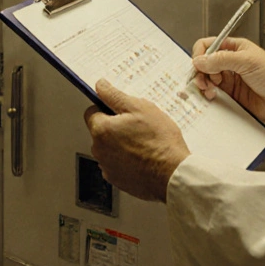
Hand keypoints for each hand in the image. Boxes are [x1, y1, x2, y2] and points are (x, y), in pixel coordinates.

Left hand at [83, 80, 189, 202]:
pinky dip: (126, 161)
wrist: (172, 174)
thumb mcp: (140, 108)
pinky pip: (116, 164)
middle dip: (115, 127)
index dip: (107, 109)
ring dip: (120, 144)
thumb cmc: (159, 141)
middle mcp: (99, 150)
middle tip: (138, 127)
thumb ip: (115, 96)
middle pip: (101, 132)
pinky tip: (142, 159)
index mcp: (101, 130)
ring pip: (109, 148)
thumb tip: (100, 85)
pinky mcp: (116, 180)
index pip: (92, 112)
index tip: (122, 111)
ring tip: (143, 144)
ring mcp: (107, 167)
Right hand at [192, 36, 264, 127]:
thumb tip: (200, 60)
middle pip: (203, 64)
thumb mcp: (247, 61)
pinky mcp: (230, 96)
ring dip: (204, 85)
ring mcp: (229, 80)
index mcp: (234, 48)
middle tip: (204, 81)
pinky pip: (212, 94)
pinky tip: (213, 97)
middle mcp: (229, 63)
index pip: (208, 46)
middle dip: (200, 72)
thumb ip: (221, 60)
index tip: (198, 63)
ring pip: (206, 80)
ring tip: (210, 90)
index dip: (200, 54)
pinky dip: (208, 96)